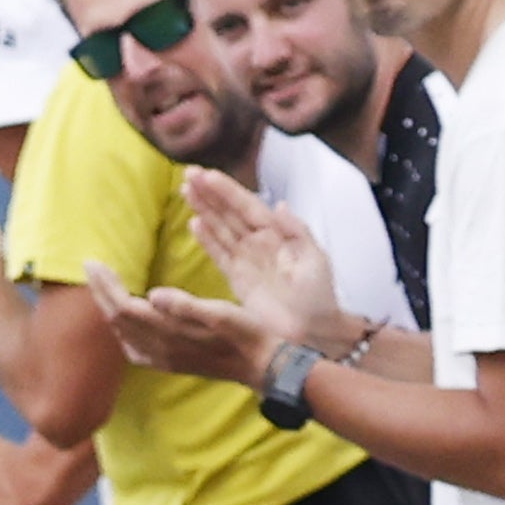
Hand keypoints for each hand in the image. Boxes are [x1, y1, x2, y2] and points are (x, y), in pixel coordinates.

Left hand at [88, 261, 283, 384]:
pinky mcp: (168, 364)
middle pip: (116, 320)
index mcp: (168, 334)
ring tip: (100, 286)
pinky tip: (121, 321)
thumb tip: (152, 295)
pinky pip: (132, 348)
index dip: (106, 285)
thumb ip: (186, 306)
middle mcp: (158, 350)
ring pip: (121, 334)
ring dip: (107, 308)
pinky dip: (120, 330)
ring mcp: (161, 359)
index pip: (124, 307)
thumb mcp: (222, 314)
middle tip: (90, 267)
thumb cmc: (246, 333)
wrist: (262, 367)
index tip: (93, 262)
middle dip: (100, 292)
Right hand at [181, 168, 339, 332]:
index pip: (248, 205)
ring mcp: (245, 260)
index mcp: (278, 233)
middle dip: (209, 193)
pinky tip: (194, 224)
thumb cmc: (318, 295)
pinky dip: (206, 239)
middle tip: (188, 173)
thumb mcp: (314, 258)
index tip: (207, 174)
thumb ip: (297, 230)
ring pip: (220, 229)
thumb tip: (279, 204)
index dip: (228, 190)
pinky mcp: (236, 279)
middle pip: (229, 212)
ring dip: (203, 210)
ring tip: (186, 190)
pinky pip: (218, 254)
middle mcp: (258, 242)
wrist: (312, 331)